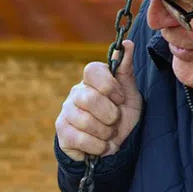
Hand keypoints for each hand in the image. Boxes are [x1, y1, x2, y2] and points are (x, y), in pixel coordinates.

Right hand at [55, 39, 141, 161]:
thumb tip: (127, 44)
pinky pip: (80, 139)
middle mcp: (76, 92)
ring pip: (85, 121)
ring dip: (105, 133)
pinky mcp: (62, 131)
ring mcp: (66, 112)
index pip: (92, 70)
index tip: (120, 99)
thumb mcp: (130, 95)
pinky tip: (101, 146)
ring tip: (108, 134)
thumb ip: (126, 70)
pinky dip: (98, 146)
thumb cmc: (121, 117)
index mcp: (92, 80)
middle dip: (110, 115)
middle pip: (89, 98)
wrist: (113, 147)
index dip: (109, 86)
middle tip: (115, 121)